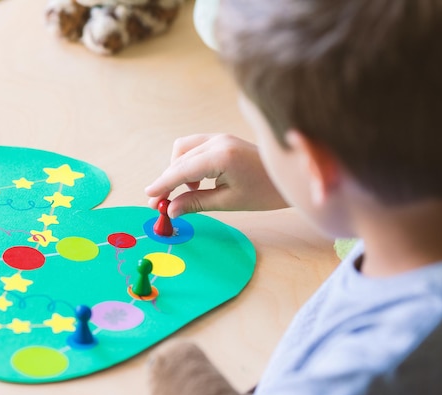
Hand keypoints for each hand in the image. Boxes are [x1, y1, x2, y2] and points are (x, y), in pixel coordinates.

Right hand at [145, 133, 287, 216]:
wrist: (292, 175)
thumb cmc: (266, 191)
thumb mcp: (229, 202)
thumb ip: (196, 203)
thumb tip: (171, 210)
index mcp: (221, 156)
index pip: (182, 170)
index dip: (163, 184)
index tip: (149, 197)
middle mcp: (217, 141)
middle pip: (179, 159)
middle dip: (167, 180)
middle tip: (161, 204)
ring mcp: (220, 137)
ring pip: (183, 150)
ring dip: (178, 170)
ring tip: (188, 192)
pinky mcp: (222, 139)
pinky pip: (194, 148)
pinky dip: (188, 164)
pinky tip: (198, 182)